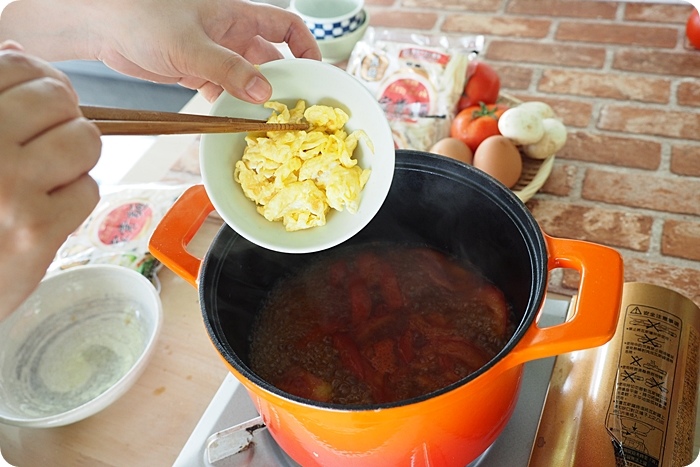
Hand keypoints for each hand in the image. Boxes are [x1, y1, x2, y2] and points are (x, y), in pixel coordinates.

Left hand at [0, 0, 321, 102]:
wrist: (102, 26)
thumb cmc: (144, 18)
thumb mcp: (191, 46)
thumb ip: (229, 70)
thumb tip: (266, 95)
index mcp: (238, 17)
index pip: (286, 28)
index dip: (308, 48)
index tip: (318, 75)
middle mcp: (232, 35)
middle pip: (271, 60)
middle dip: (284, 83)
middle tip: (294, 112)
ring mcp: (215, 55)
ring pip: (248, 79)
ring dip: (256, 99)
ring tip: (266, 123)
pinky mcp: (197, 72)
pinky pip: (225, 91)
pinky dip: (231, 105)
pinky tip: (232, 120)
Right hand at [0, 43, 100, 319]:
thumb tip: (17, 51)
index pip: (17, 68)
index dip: (41, 80)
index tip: (42, 100)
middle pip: (59, 100)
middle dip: (63, 118)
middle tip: (48, 143)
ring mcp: (9, 190)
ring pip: (84, 140)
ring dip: (75, 157)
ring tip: (49, 176)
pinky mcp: (36, 231)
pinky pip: (88, 190)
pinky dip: (75, 198)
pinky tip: (47, 211)